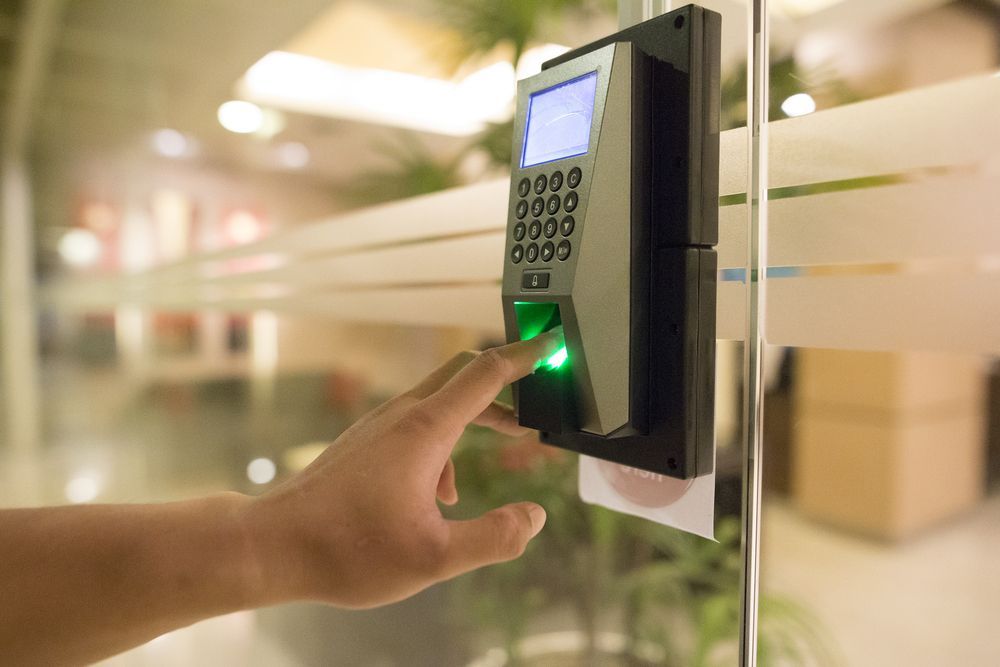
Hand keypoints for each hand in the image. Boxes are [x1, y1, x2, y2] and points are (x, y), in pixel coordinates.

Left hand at [242, 330, 563, 608]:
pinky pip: (412, 428)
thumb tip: (534, 517)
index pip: (487, 374)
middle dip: (503, 391)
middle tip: (529, 418)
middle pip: (463, 376)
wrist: (272, 545)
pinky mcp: (362, 442)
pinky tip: (429, 501)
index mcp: (425, 431)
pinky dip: (437, 450)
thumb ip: (496, 537)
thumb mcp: (436, 557)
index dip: (525, 358)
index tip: (551, 344)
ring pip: (437, 406)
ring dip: (468, 429)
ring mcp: (377, 426)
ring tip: (462, 491)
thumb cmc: (347, 549)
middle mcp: (401, 416)